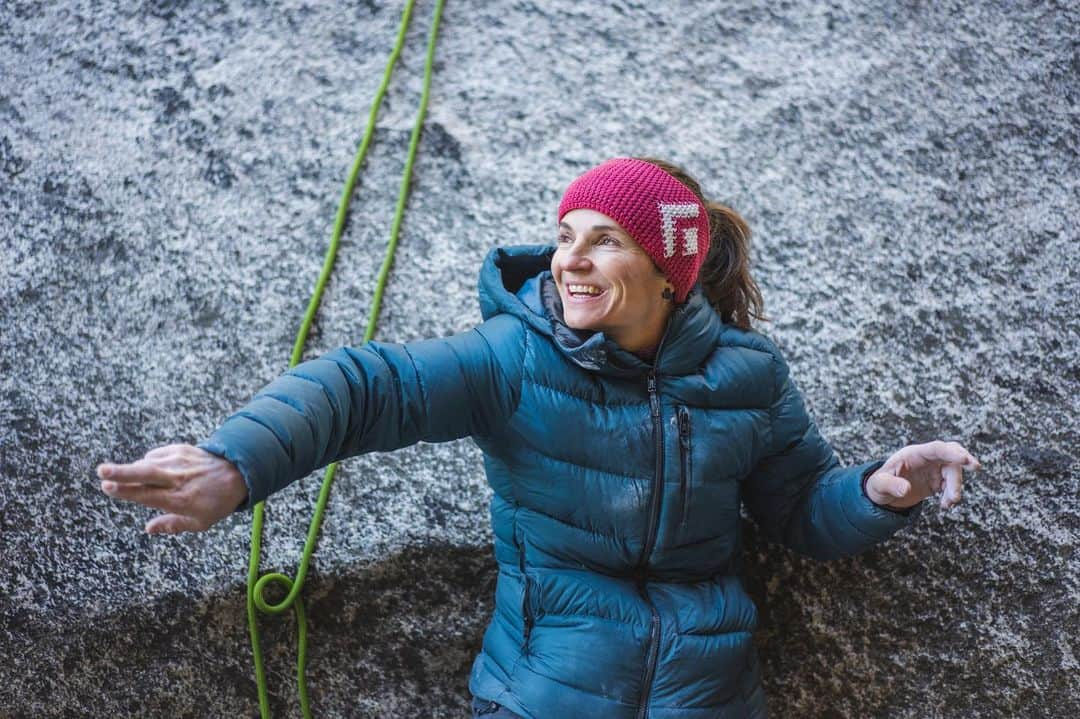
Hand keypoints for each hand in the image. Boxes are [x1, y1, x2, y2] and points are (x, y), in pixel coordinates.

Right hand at [97, 443, 248, 533]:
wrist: (239, 473)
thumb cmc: (218, 501)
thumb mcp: (200, 522)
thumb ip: (172, 525)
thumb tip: (148, 529)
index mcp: (180, 498)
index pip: (147, 494)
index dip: (126, 491)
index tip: (108, 487)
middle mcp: (178, 478)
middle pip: (145, 473)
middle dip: (121, 472)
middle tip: (101, 471)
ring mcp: (180, 461)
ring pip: (148, 463)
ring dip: (132, 468)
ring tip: (117, 473)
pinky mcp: (182, 449)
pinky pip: (157, 455)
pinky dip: (149, 461)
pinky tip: (149, 469)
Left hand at [865, 440, 981, 510]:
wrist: (882, 494)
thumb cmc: (879, 485)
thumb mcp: (879, 485)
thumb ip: (890, 485)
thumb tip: (905, 489)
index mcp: (913, 454)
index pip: (936, 448)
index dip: (951, 451)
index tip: (965, 458)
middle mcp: (926, 459)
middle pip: (949, 456)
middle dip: (963, 461)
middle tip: (975, 467)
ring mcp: (933, 469)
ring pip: (953, 472)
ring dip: (955, 487)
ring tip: (949, 503)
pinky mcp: (937, 480)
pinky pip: (951, 484)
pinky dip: (952, 494)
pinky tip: (945, 505)